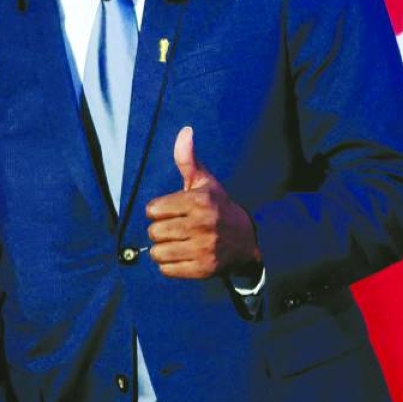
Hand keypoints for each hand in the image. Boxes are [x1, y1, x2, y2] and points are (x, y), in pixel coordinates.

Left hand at [145, 127, 260, 278]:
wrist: (249, 239)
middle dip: (159, 230)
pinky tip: (182, 256)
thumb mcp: (204, 182)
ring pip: (158, 253)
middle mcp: (202, 226)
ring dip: (162, 249)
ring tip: (176, 243)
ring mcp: (204, 249)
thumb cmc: (218, 206)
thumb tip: (185, 131)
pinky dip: (170, 265)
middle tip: (174, 228)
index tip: (170, 211)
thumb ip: (187, 159)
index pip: (153, 210)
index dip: (158, 211)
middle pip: (154, 232)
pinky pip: (168, 270)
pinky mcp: (205, 270)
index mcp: (199, 202)